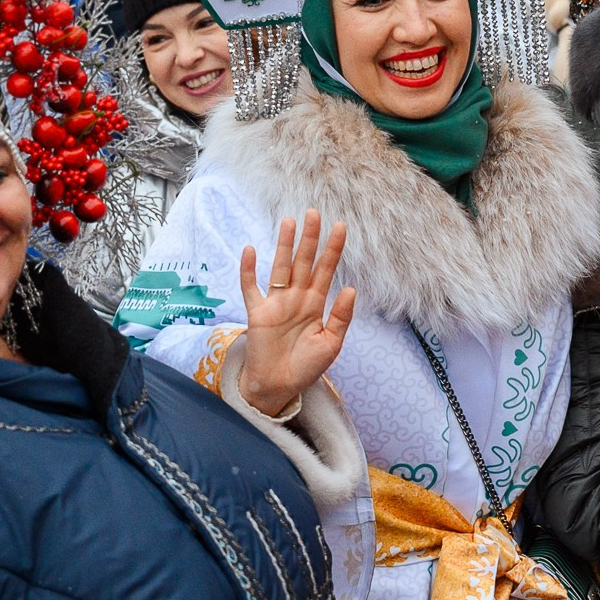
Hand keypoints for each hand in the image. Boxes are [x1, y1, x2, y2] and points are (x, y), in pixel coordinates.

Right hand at [238, 209, 357, 418]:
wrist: (279, 386)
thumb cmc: (306, 367)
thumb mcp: (331, 343)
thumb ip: (340, 317)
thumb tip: (350, 289)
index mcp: (316, 304)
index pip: (326, 270)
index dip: (333, 249)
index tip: (340, 226)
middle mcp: (296, 298)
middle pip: (304, 262)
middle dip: (309, 238)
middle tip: (314, 212)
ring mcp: (276, 303)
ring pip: (280, 268)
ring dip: (283, 246)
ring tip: (288, 222)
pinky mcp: (257, 313)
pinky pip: (251, 288)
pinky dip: (249, 271)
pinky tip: (251, 251)